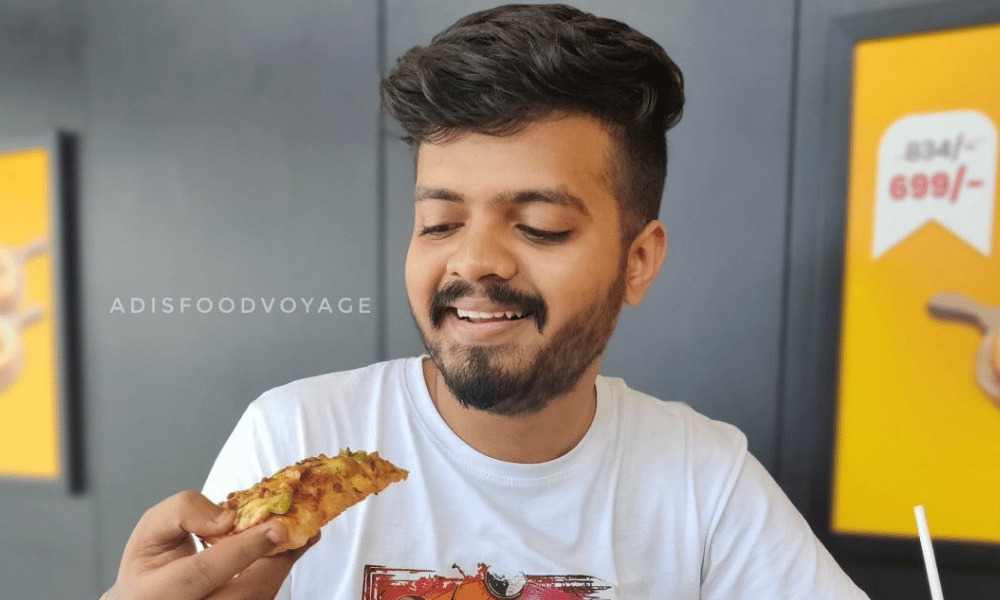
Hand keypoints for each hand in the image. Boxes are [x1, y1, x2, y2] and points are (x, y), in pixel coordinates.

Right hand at [107, 490, 318, 599]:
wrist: (150, 599)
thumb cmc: (152, 563)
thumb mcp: (154, 528)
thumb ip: (184, 512)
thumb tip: (228, 519)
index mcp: (157, 593)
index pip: (204, 573)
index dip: (244, 549)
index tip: (277, 528)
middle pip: (242, 594)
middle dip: (276, 561)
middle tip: (299, 529)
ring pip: (258, 599)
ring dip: (283, 567)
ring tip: (302, 535)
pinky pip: (261, 599)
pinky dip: (278, 575)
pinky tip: (289, 551)